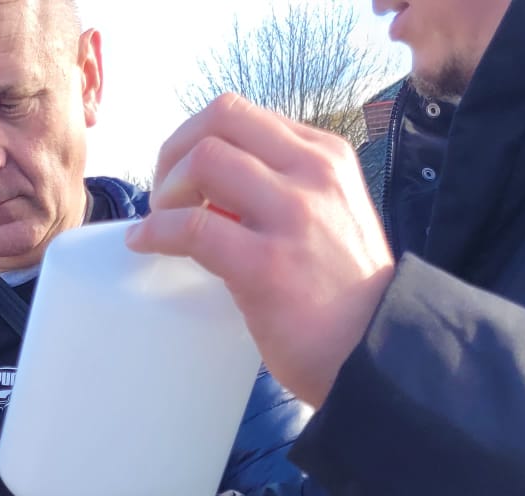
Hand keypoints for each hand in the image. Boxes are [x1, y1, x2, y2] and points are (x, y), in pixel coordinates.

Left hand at [130, 95, 394, 409]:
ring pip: (204, 161)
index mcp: (325, 157)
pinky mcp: (265, 264)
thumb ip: (286, 192)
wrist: (377, 352)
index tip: (184, 177)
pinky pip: (193, 228)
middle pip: (219, 120)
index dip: (198, 139)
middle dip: (175, 153)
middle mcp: (311, 172)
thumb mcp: (332, 216)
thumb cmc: (348, 298)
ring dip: (167, 190)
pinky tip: (146, 244)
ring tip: (160, 223)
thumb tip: (218, 193)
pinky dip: (158, 232)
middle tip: (163, 195)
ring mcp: (291, 215)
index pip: (243, 115)